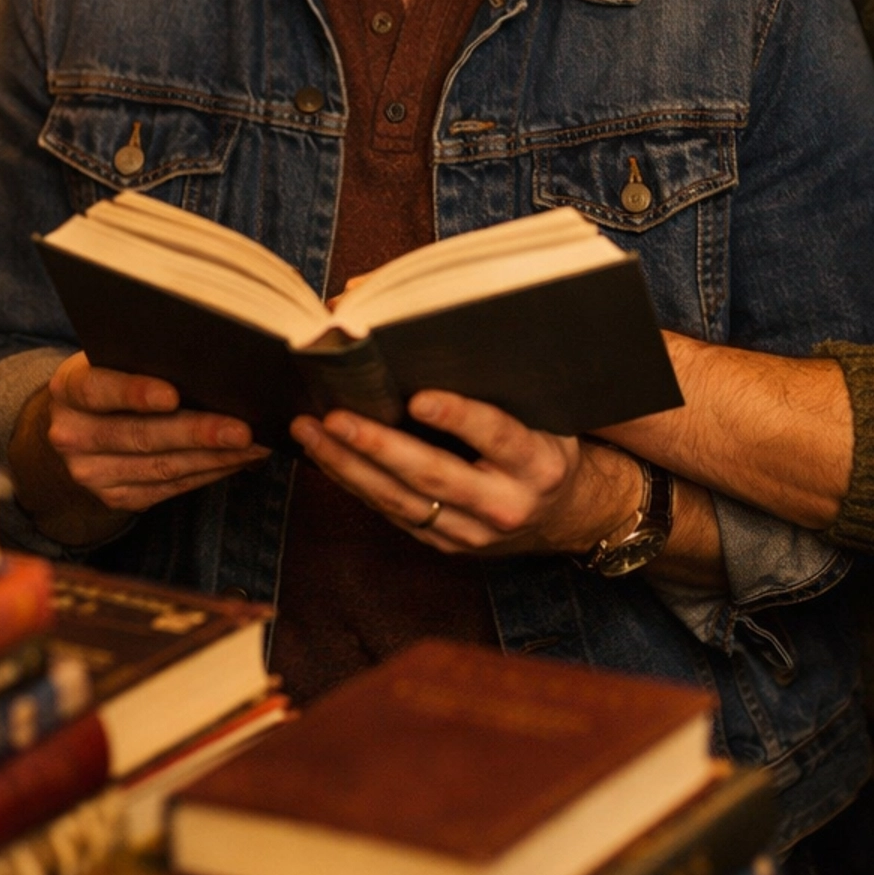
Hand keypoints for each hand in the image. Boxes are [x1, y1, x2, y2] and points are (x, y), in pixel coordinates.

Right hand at [30, 352, 266, 514]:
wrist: (77, 426)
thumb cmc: (111, 377)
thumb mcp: (110, 359)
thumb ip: (143, 357)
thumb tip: (211, 360)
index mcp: (68, 389)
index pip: (97, 390)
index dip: (134, 393)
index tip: (173, 394)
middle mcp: (72, 435)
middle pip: (139, 436)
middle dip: (196, 433)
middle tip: (242, 429)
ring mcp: (91, 473)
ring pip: (161, 467)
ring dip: (214, 458)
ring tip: (254, 445)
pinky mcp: (115, 497)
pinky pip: (170, 487)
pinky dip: (208, 473)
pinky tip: (237, 460)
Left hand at [290, 390, 645, 557]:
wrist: (563, 513)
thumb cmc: (545, 442)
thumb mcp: (545, 414)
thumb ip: (502, 385)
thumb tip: (438, 329)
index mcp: (539, 463)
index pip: (498, 437)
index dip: (458, 417)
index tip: (418, 398)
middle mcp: (506, 504)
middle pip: (434, 475)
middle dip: (378, 446)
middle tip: (334, 417)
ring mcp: (473, 533)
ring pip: (401, 500)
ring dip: (348, 465)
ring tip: (310, 430)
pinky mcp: (445, 545)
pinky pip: (392, 513)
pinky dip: (355, 483)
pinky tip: (326, 455)